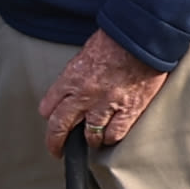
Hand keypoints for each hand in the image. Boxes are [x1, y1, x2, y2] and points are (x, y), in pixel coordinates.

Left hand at [38, 30, 167, 154]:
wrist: (141, 38)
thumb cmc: (114, 40)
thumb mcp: (84, 55)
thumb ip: (75, 76)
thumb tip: (72, 88)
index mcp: (70, 79)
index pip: (48, 107)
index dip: (50, 116)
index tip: (52, 120)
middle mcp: (83, 95)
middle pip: (60, 127)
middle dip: (55, 142)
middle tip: (56, 150)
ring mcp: (106, 105)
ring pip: (90, 135)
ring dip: (90, 141)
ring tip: (92, 142)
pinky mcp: (129, 110)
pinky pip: (115, 133)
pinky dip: (111, 138)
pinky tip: (111, 137)